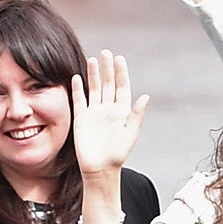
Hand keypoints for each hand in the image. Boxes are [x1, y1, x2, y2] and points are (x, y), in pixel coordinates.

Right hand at [69, 50, 148, 177]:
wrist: (100, 170)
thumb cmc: (117, 155)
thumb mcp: (130, 134)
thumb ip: (136, 115)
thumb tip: (145, 97)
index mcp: (122, 112)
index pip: (121, 87)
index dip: (121, 73)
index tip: (119, 59)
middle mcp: (108, 109)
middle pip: (107, 84)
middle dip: (107, 69)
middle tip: (106, 53)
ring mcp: (94, 113)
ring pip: (94, 89)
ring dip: (93, 75)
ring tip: (92, 60)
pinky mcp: (82, 119)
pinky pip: (79, 100)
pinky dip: (78, 89)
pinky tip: (77, 78)